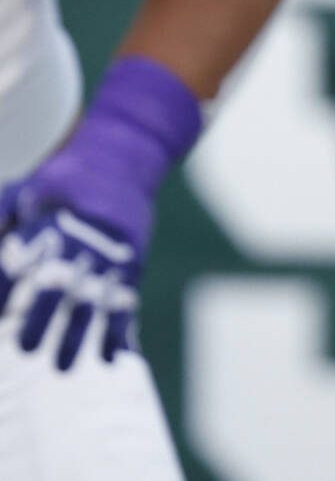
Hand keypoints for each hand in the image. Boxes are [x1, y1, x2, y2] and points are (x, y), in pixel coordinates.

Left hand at [0, 58, 198, 370]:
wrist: (125, 155)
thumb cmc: (65, 177)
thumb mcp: (25, 188)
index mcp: (50, 218)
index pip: (18, 260)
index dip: (4, 288)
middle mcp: (82, 236)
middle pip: (58, 283)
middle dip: (41, 319)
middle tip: (25, 349)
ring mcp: (111, 250)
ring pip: (94, 299)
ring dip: (78, 336)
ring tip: (61, 369)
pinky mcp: (133, 260)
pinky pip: (127, 300)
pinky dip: (120, 331)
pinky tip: (111, 359)